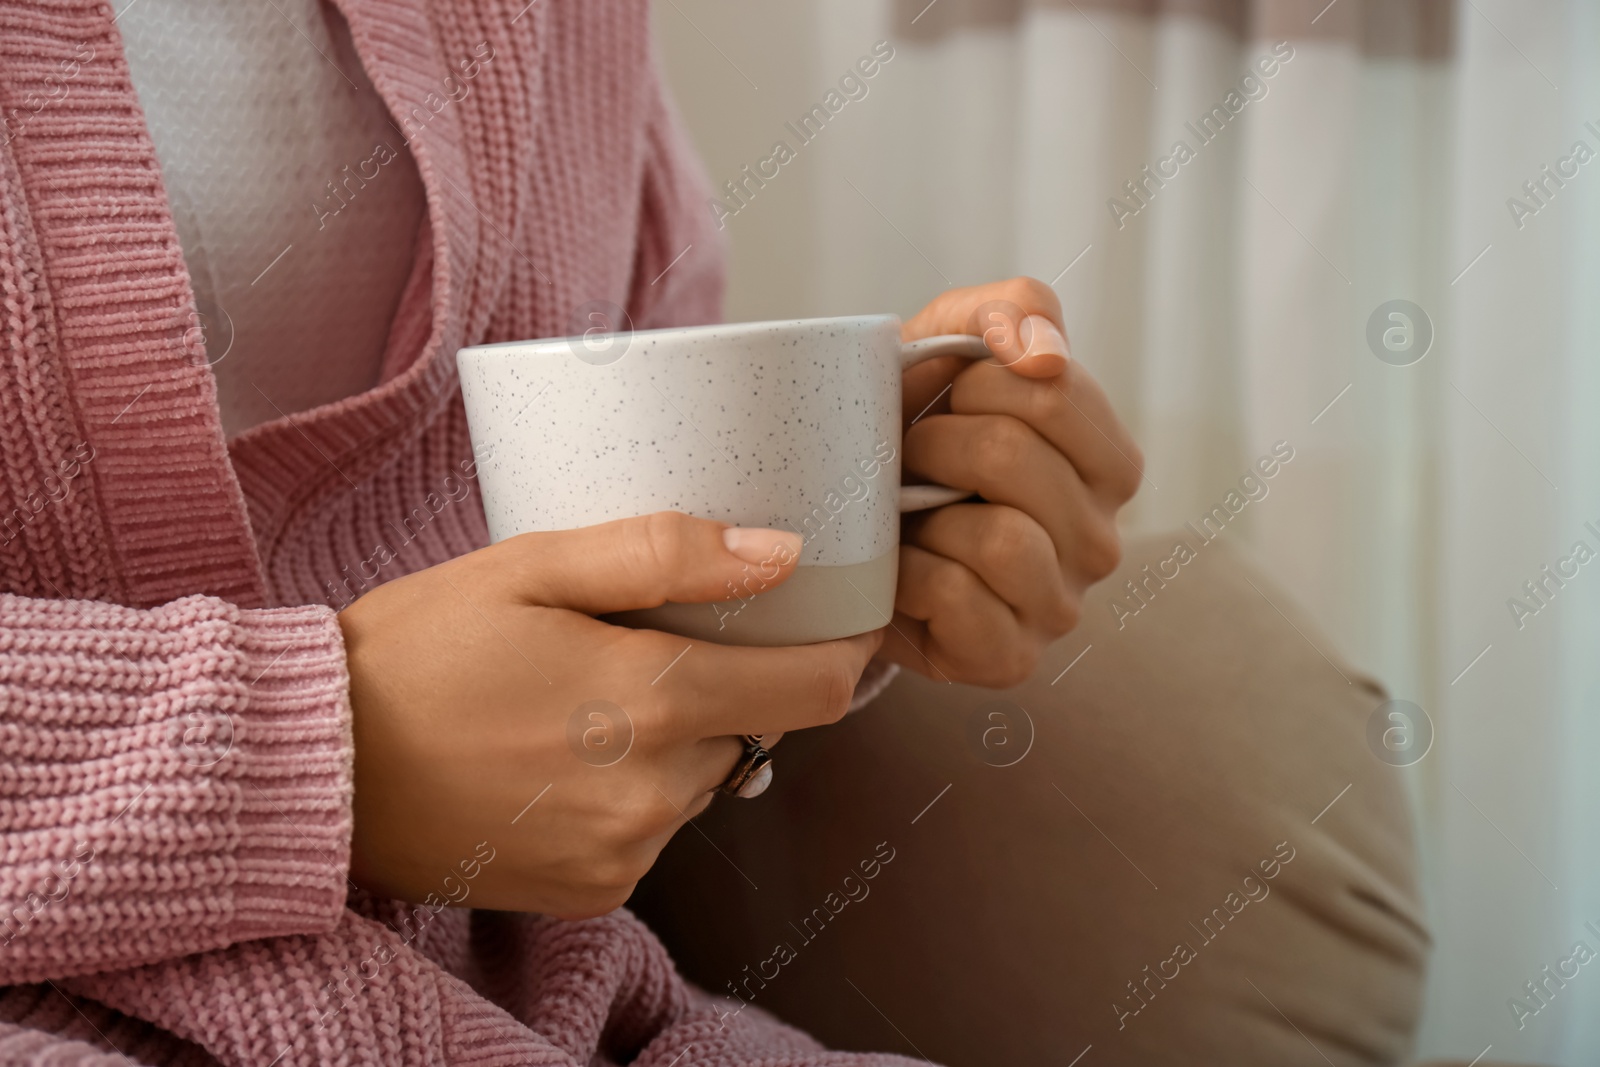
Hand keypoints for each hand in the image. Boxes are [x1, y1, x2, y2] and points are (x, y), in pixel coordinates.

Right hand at [339, 512, 880, 918]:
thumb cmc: (416, 652)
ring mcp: (626, 851)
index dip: (836, 649)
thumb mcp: (532, 566)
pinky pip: (653, 828)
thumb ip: (667, 555)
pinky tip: (558, 760)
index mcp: (652, 700)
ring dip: (672, 738)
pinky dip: (630, 791)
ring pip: (702, 777)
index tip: (824, 620)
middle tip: (643, 643)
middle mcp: (655, 791)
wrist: (316, 770)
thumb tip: (780, 554)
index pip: (816, 689)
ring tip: (580, 702)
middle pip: (754, 726)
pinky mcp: (595, 892)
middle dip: (723, 682)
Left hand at [883, 277, 1142, 686]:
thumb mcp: (955, 343)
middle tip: (911, 457)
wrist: (849, 522)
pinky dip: (909, 575)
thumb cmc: (913, 429)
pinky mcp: (1010, 658)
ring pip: (1001, 538)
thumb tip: (1043, 354)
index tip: (948, 400)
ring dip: (926, 512)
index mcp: (1110, 462)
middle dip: (937, 443)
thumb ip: (1013, 310)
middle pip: (1016, 458)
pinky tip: (902, 569)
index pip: (1053, 392)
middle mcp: (1102, 540)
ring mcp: (1060, 606)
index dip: (974, 384)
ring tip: (909, 512)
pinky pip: (958, 598)